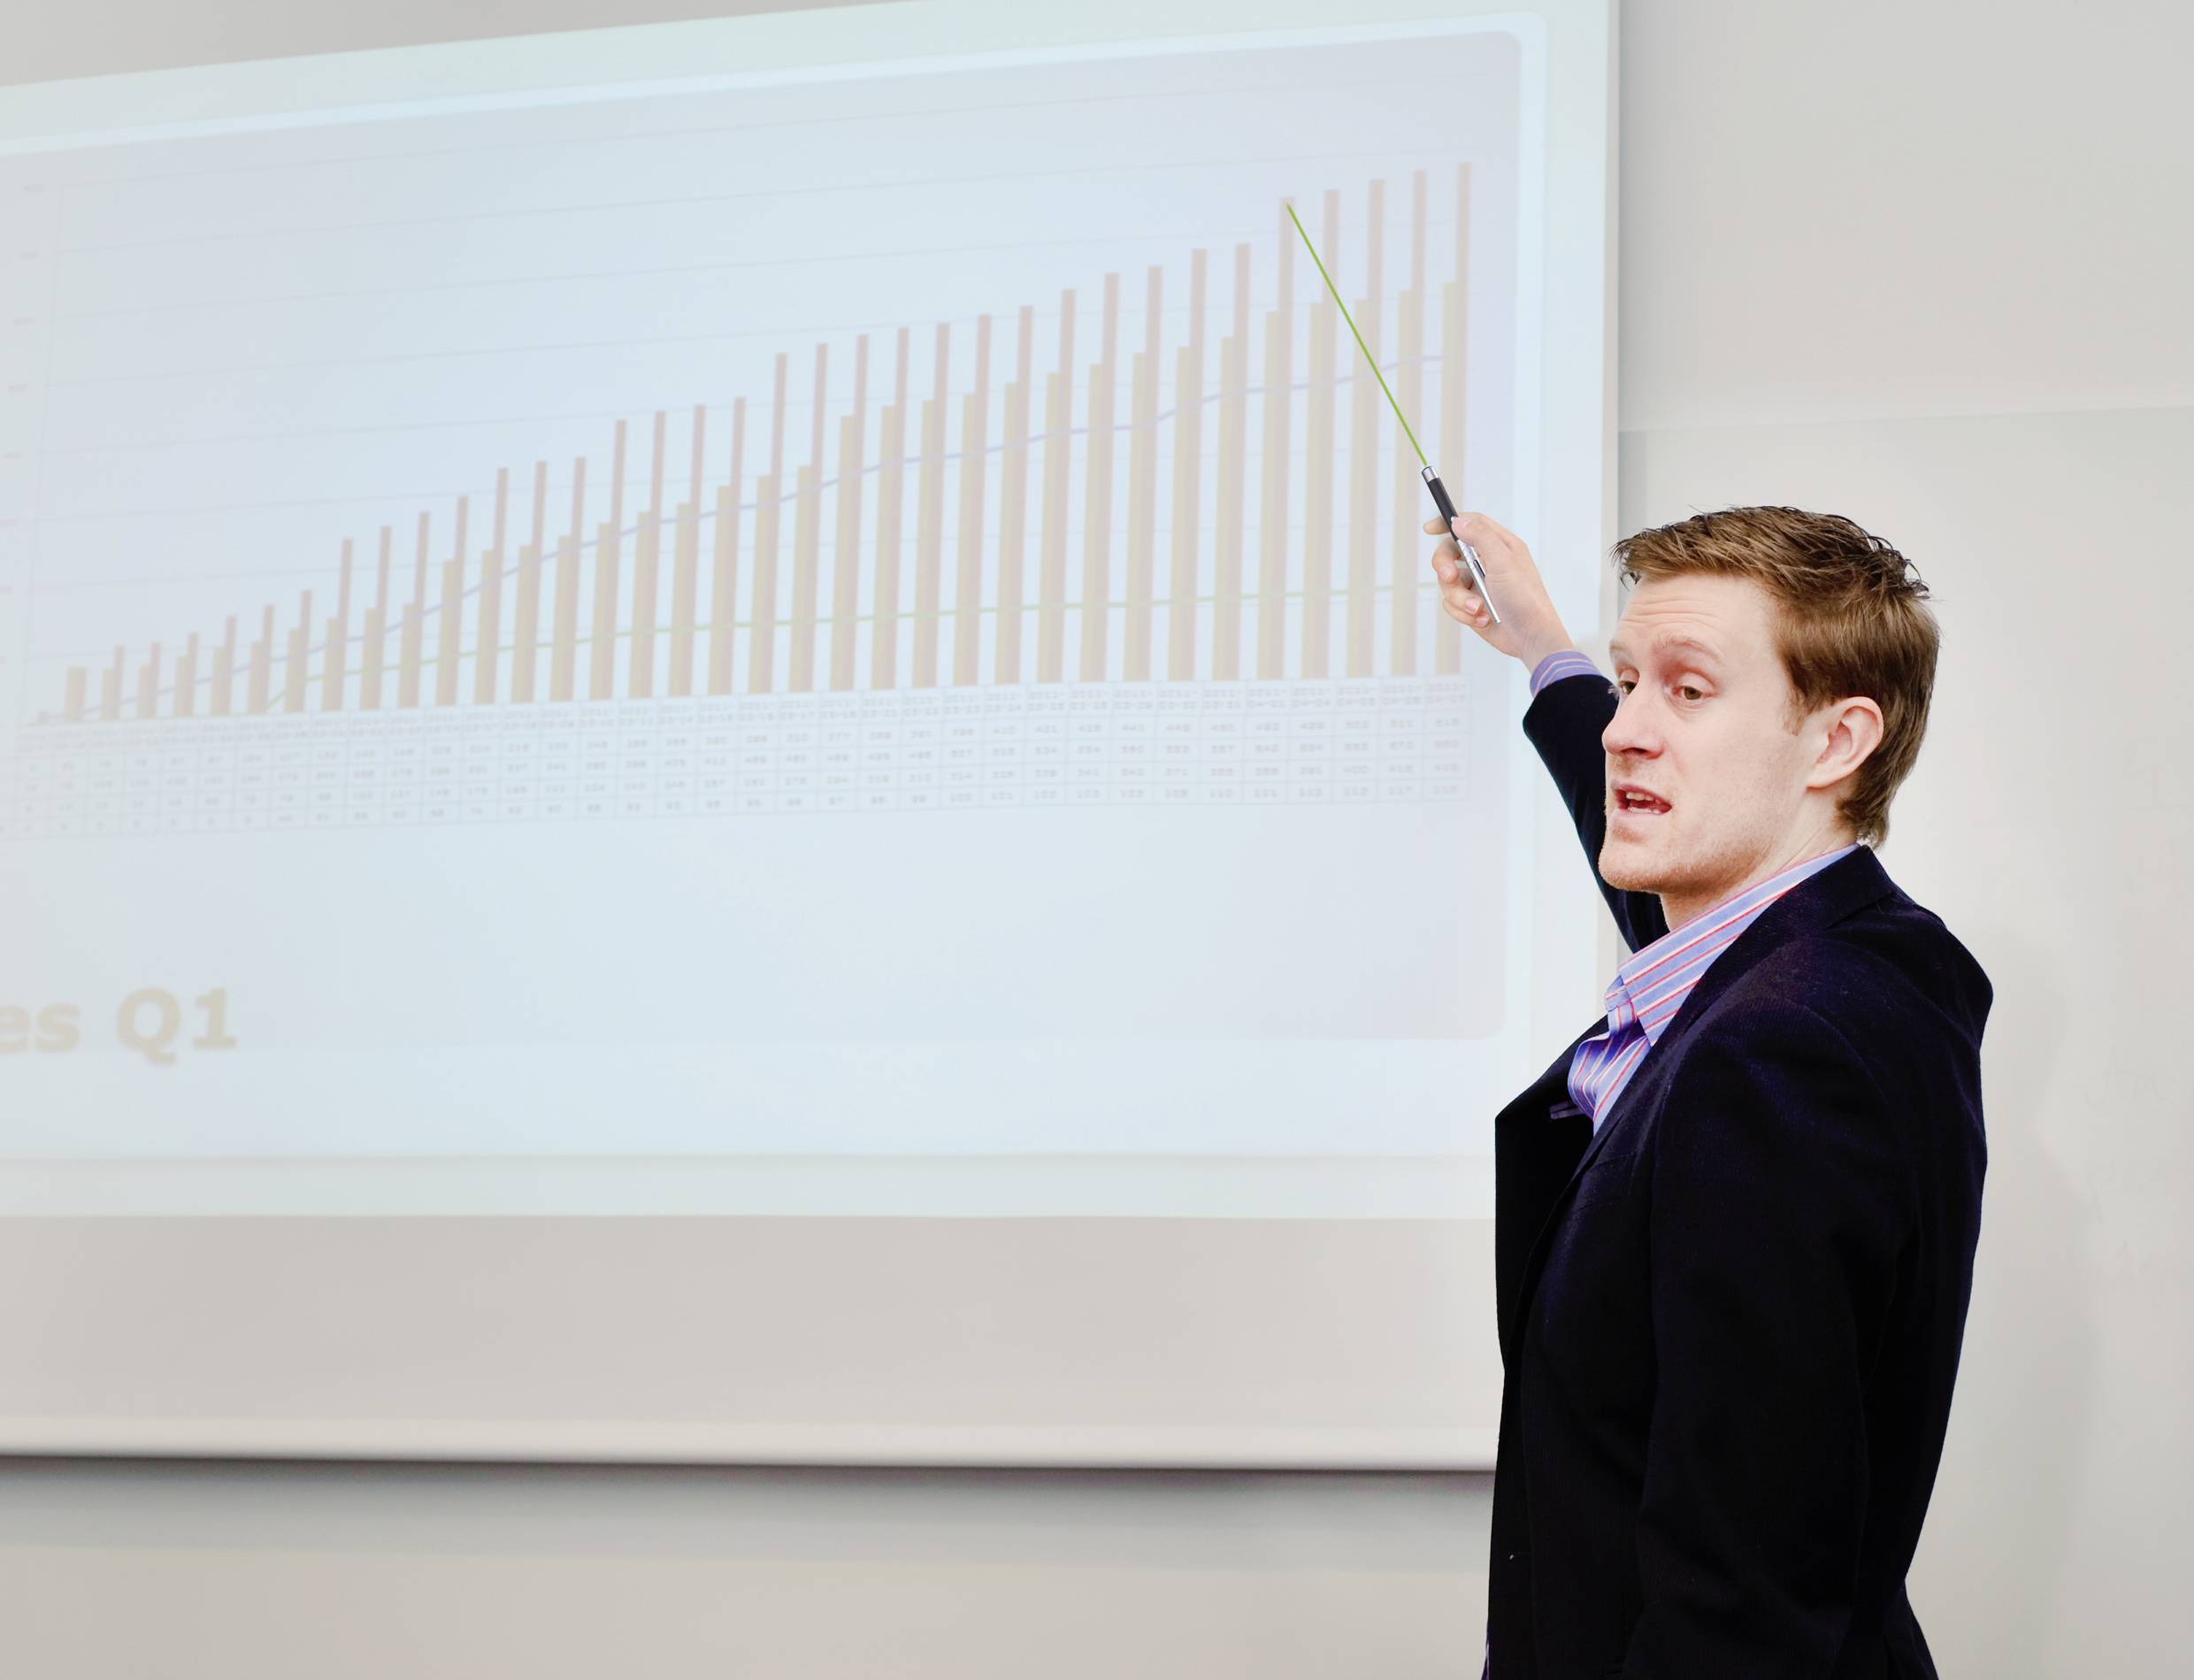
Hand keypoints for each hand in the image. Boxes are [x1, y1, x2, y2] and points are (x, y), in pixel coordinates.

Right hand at [1423, 510, 1575, 670]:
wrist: (1529, 636)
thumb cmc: (1525, 598)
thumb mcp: (1503, 560)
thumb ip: (1480, 537)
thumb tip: (1458, 522)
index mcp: (1500, 546)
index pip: (1470, 524)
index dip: (1449, 523)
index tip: (1429, 529)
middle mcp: (1487, 563)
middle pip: (1451, 553)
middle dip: (1445, 566)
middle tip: (1449, 576)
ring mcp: (1479, 584)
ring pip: (1448, 583)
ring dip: (1460, 598)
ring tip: (1478, 608)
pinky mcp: (1472, 604)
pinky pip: (1451, 604)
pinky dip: (1464, 613)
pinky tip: (1482, 618)